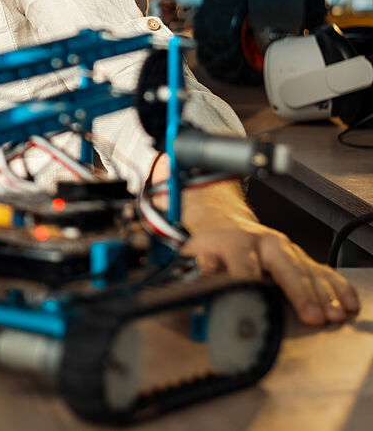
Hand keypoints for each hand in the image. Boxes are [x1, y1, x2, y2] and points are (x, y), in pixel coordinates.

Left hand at [184, 221, 360, 326]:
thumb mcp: (191, 255)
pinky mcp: (300, 257)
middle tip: (312, 317)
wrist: (222, 222)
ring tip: (333, 316)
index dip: (250, 284)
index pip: (243, 264)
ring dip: (324, 295)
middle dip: (300, 292)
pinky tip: (348, 303)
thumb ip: (197, 267)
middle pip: (285, 266)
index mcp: (234, 242)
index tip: (258, 305)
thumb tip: (205, 270)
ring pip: (309, 270)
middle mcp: (264, 243)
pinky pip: (324, 271)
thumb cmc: (209, 246)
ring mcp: (286, 249)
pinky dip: (338, 287)